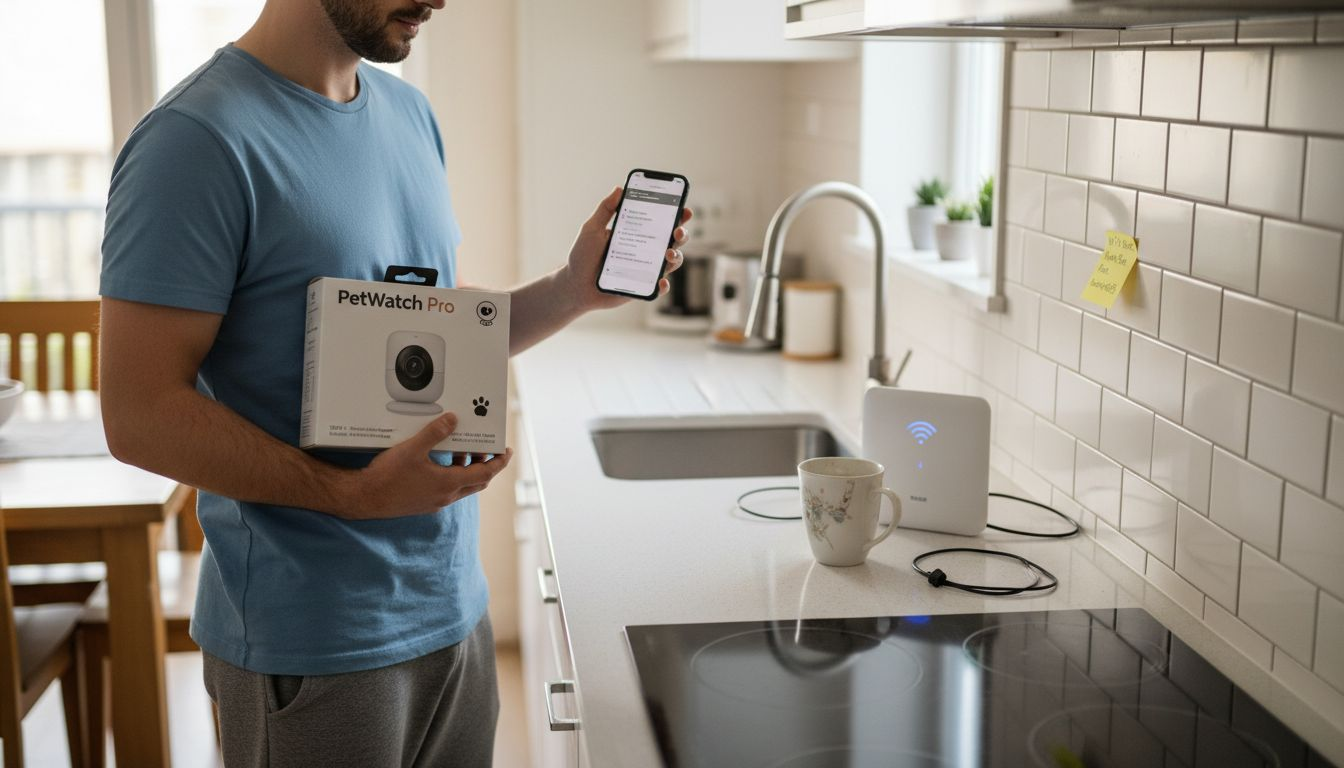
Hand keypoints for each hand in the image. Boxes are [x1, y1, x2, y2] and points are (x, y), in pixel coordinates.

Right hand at [346, 413, 512, 519]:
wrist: (364, 498)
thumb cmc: (387, 477)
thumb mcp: (413, 449)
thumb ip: (435, 433)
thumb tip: (453, 420)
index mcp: (449, 483)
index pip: (485, 473)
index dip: (500, 462)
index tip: (507, 451)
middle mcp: (446, 496)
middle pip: (478, 481)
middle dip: (487, 464)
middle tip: (489, 449)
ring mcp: (435, 501)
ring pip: (463, 486)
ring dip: (468, 469)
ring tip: (463, 450)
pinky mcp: (424, 503)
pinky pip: (448, 489)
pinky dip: (453, 475)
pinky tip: (440, 463)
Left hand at [560, 186, 693, 311]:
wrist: (575, 285)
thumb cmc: (582, 256)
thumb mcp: (592, 228)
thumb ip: (605, 209)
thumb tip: (619, 188)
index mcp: (637, 233)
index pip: (661, 221)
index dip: (676, 215)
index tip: (683, 208)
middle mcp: (646, 250)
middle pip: (672, 240)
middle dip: (681, 234)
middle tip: (677, 231)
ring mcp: (646, 269)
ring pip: (671, 262)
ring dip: (676, 257)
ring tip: (669, 254)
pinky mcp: (642, 287)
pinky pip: (659, 287)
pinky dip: (664, 285)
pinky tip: (661, 281)